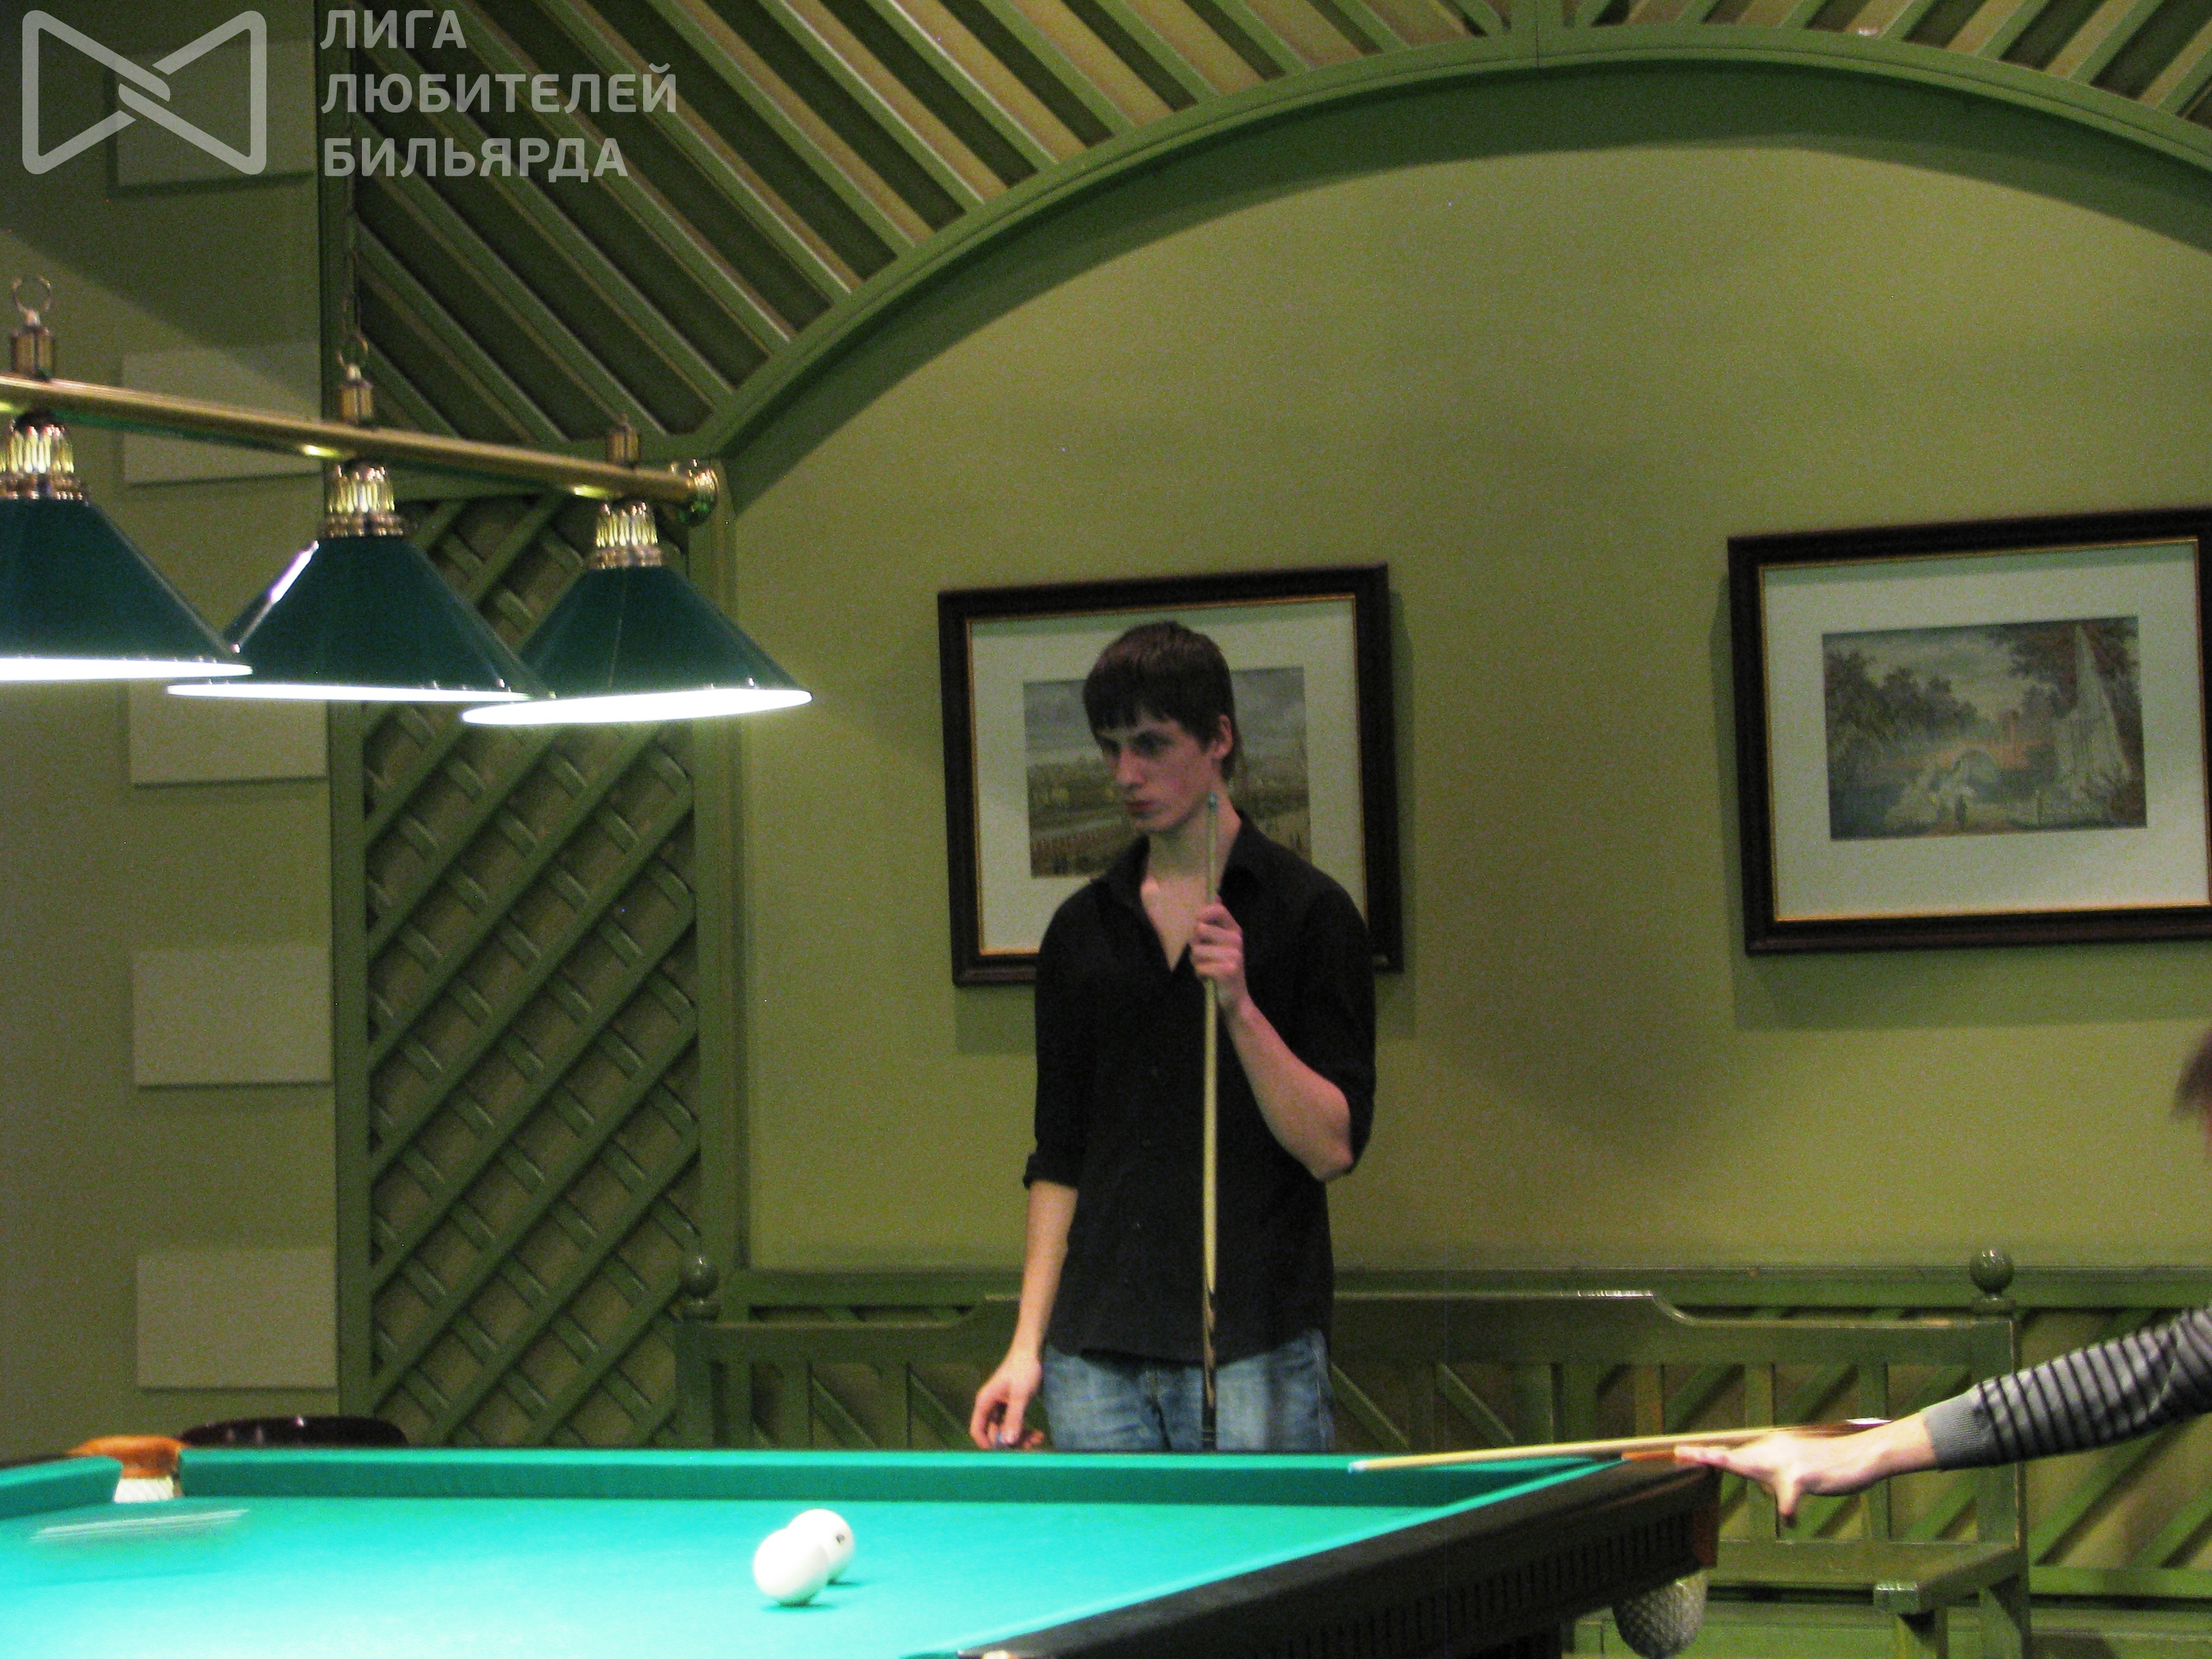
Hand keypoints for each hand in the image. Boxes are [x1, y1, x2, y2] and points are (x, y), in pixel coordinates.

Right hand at [970, 1351, 1046, 1449]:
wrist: (1030, 1352)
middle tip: (1031, 1445)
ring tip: (1038, 1438)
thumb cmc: (1022, 1370)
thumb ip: (1014, 1419)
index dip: (987, 1444)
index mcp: (985, 1403)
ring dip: (1020, 1437)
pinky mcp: (1010, 1407)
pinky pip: (1013, 1424)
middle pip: (994, 1433)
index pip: (977, 1430)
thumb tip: (1008, 1442)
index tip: (1004, 1454)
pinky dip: (1024, 1430)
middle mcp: (989, 1407)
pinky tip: (1038, 1433)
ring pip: (1006, 1431)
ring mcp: (1000, 1408)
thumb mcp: (1020, 1395)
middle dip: (1011, 1442)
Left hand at [1189, 902, 1247, 1014]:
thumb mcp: (1220, 944)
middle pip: (1200, 930)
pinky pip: (1199, 967)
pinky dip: (1200, 975)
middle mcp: (1236, 940)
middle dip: (1195, 945)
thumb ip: (1215, 923)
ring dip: (1196, 962)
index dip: (1203, 914)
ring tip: (1207, 969)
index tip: (1198, 924)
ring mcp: (1234, 955)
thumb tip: (1216, 894)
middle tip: (1203, 956)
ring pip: (1197, 951)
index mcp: (1235, 931)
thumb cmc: (1221, 968)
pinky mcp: (1228, 971)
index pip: (1218, 910)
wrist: (1235, 999)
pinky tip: (1209, 979)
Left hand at [1675, 1418, 1930, 1521]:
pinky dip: (1788, 1511)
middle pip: (1734, 1457)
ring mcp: (1787, 1462)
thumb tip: (1758, 1483)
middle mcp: (1774, 1449)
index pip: (1733, 1450)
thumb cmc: (1830, 1465)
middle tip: (1679, 1453)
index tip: (1676, 1452)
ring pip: (1755, 1469)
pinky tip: (1791, 1519)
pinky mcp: (1802, 1477)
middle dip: (1707, 1457)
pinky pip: (1787, 1499)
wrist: (1861, 1455)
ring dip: (1749, 1477)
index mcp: (1772, 1446)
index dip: (1705, 1453)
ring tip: (1749, 1481)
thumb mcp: (1797, 1466)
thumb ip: (1775, 1472)